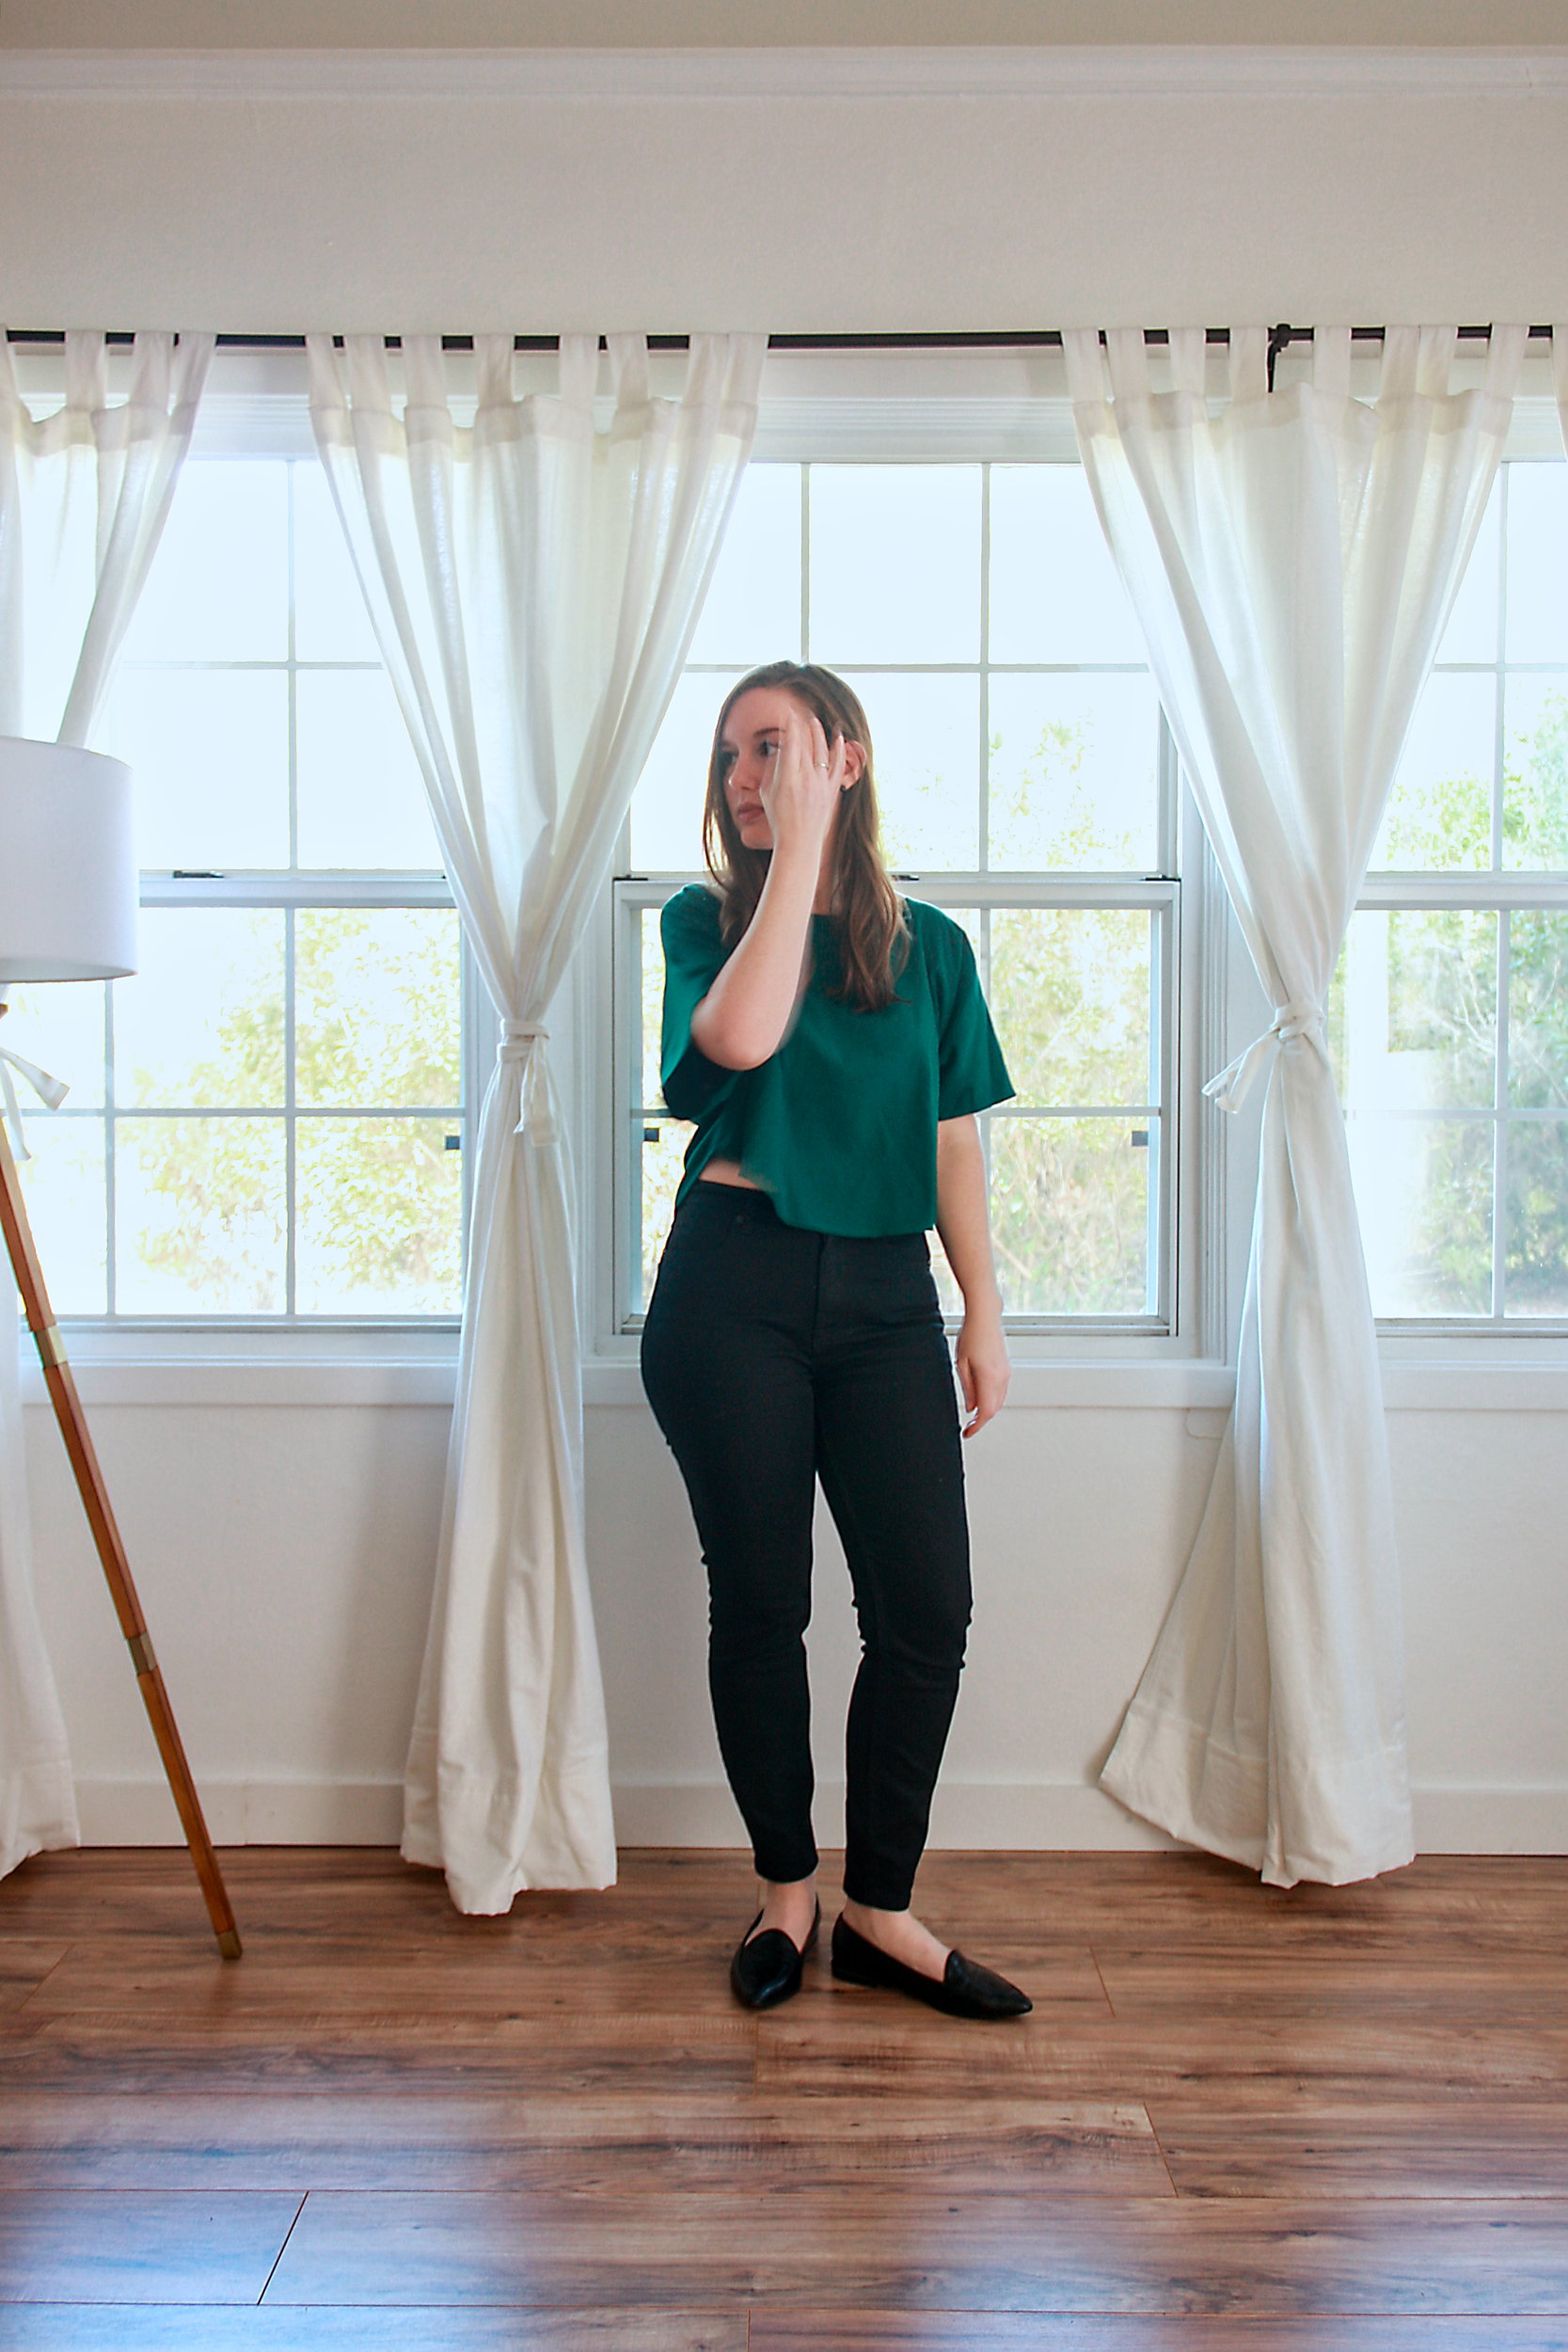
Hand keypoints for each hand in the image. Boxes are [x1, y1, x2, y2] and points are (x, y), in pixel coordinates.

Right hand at [759, 703, 848, 856]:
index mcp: (787, 777)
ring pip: (822, 749)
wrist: (799, 842)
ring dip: (818, 732)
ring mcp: (821, 783)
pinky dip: (839, 749)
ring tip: (813, 721)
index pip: (790, 742)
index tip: (787, 713)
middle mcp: (806, 778)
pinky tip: (838, 737)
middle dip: (803, 724)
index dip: (789, 725)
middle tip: (800, 711)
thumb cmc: (779, 819)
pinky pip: (838, 764)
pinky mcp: (832, 790)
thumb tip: (777, 750)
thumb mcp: (767, 792)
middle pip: (806, 742)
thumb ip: (772, 769)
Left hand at [955, 1304, 1008, 1438]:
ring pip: (999, 1401)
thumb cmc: (970, 1335)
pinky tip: (980, 1399)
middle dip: (981, 1420)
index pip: (986, 1411)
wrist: (985, 1316)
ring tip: (972, 1415)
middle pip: (994, 1409)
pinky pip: (1001, 1391)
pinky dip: (992, 1400)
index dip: (977, 1426)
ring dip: (987, 1410)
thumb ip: (967, 1388)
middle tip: (967, 1427)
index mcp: (989, 1377)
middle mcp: (1001, 1377)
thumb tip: (971, 1408)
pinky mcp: (1006, 1368)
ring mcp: (1006, 1372)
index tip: (967, 1433)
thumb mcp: (961, 1363)